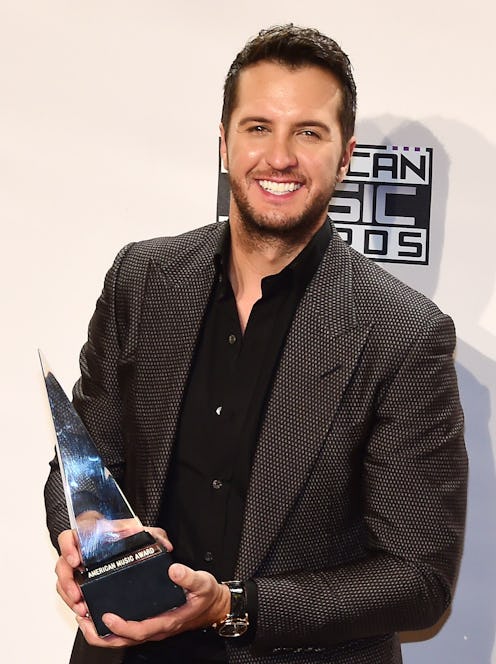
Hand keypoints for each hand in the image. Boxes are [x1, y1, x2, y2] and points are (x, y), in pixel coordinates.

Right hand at [55, 525, 172, 618]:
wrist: (128, 548)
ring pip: (63, 581)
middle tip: (77, 594)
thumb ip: (154, 535)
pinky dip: (73, 602)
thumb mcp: (143, 534)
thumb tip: (165, 545)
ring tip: (81, 607)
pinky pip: (70, 592)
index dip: (68, 548)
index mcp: (89, 535)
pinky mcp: (81, 582)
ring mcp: (79, 568)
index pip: (69, 537)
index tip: (76, 560)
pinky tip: (83, 609)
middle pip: (62, 564)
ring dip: (69, 595)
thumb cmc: (129, 538)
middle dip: (67, 581)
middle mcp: (80, 551)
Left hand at [76, 563, 230, 647]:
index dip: (121, 626)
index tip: (106, 616)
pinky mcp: (149, 622)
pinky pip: (125, 631)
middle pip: (123, 641)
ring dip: (101, 632)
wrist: (214, 606)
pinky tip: (101, 612)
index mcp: (167, 620)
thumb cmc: (207, 596)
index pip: (139, 630)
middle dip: (100, 634)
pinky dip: (110, 626)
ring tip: (84, 616)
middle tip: (83, 619)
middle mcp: (156, 628)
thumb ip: (188, 577)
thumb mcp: (202, 583)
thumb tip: (174, 570)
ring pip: (121, 638)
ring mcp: (152, 627)